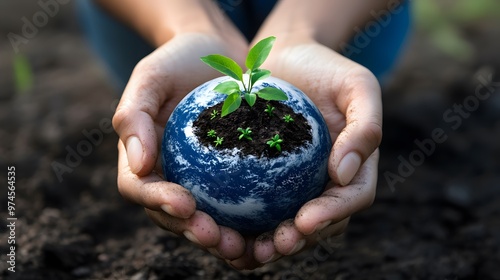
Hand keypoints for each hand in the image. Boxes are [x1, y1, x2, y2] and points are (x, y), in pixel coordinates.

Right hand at [112, 32, 250, 261]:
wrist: (217, 52)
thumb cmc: (179, 60)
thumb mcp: (151, 76)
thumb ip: (133, 114)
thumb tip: (140, 165)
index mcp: (142, 157)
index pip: (141, 188)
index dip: (158, 203)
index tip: (186, 205)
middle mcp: (168, 174)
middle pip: (173, 216)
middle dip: (195, 232)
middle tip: (222, 240)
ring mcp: (198, 178)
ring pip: (206, 218)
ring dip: (223, 238)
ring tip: (246, 247)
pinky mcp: (229, 176)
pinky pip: (237, 202)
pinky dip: (250, 220)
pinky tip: (273, 227)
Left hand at [228, 42, 381, 267]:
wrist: (286, 56)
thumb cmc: (325, 67)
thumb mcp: (357, 85)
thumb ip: (365, 127)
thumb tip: (344, 174)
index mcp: (356, 164)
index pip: (351, 198)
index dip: (331, 215)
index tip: (304, 220)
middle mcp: (328, 180)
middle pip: (320, 223)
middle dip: (299, 241)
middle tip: (273, 246)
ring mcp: (297, 181)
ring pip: (287, 222)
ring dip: (269, 243)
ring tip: (247, 251)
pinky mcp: (267, 177)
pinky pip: (258, 205)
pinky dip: (245, 223)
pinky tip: (224, 229)